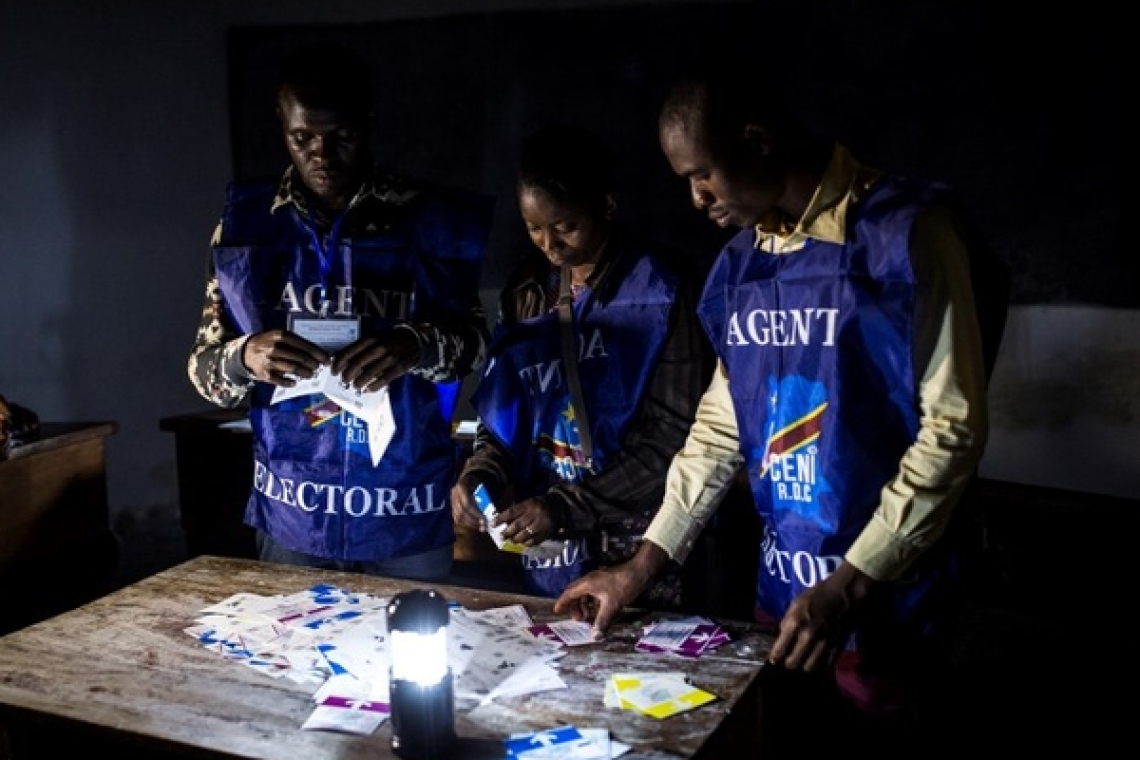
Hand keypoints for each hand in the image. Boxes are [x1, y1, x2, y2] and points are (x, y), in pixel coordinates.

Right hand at [242, 330, 329, 386]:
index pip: (305, 345)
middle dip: (314, 364)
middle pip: (301, 358)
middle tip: (318, 368)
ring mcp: (269, 361)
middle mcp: (275, 347)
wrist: (245, 351)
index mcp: (281, 335)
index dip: (318, 354)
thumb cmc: (269, 343)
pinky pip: (281, 380)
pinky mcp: (265, 373)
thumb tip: (317, 354)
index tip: (327, 360)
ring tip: (310, 374)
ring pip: (293, 369)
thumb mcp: (280, 336)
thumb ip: (296, 343)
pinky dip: (289, 382)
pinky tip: (294, 382)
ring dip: (305, 373)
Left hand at [331, 328, 420, 391]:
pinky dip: (373, 387)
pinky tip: (368, 389)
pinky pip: (383, 381)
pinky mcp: (399, 368)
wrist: (413, 340)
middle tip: (344, 381)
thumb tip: (338, 359)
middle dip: (347, 375)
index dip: (338, 364)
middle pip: (356, 365)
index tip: (333, 372)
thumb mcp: (374, 337)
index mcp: (370, 339)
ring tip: (355, 386)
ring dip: (358, 383)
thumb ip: (359, 347)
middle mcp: (379, 348)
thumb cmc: (388, 339)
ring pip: (368, 374)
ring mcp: (390, 358)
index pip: (348, 352)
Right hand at [449, 476, 486, 531]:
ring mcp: (451, 500)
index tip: (484, 520)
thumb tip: (489, 513)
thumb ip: (483, 498)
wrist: (467, 477)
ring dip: (469, 524)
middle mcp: (454, 494)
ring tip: (479, 527)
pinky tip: (473, 525)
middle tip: (483, 526)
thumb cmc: (476, 482)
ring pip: (458, 517)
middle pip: (461, 512)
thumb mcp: (480, 486)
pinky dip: (465, 523)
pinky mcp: (451, 506)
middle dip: (473, 521)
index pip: (467, 504)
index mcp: (461, 487)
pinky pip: (456, 518)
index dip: (476, 514)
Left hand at [492, 497, 554, 546]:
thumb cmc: (538, 505)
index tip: (492, 524)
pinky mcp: (547, 532)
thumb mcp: (527, 503)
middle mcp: (535, 513)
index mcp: (528, 504)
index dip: (501, 519)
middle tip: (502, 536)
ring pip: (525, 534)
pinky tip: (523, 543)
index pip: (511, 512)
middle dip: (507, 532)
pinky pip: (535, 540)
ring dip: (516, 539)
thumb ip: (517, 511)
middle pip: (518, 525)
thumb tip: (502, 522)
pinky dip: (527, 543)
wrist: (557, 506)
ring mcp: (542, 523)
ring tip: (512, 540)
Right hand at [552, 541, 668, 638]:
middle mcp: (590, 580)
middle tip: (578, 619)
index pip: (569, 593)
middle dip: (574, 606)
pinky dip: (592, 602)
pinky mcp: (606, 582)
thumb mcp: (612, 605)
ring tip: (588, 617)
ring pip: (585, 593)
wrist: (639, 571)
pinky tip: (598, 611)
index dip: (562, 602)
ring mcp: (598, 580)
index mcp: (587, 584)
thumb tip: (595, 636)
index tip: (556, 611)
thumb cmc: (624, 585)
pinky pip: (593, 593)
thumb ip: (602, 621)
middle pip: (575, 593)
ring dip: (584, 605)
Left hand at [767, 562, 876, 671]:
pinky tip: (816, 658)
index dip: (775, 656)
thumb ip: (787, 623)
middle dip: (788, 663)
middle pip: (793, 663)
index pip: (780, 650)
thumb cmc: (818, 596)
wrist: (845, 594)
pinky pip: (825, 665)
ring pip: (809, 668)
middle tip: (789, 659)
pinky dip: (819, 664)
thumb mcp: (795, 604)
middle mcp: (808, 636)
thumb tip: (781, 639)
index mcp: (794, 623)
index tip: (774, 658)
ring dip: (804, 665)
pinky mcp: (837, 648)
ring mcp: (823, 644)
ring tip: (803, 660)